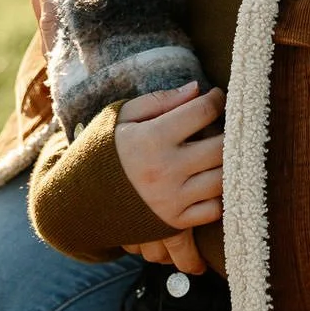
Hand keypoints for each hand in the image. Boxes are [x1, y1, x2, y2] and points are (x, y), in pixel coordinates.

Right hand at [115, 83, 224, 240]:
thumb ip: (160, 101)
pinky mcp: (173, 221)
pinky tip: (209, 182)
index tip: (217, 97)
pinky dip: (217, 196)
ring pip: (223, 179)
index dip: (216, 99)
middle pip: (221, 147)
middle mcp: (165, 170)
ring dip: (228, 164)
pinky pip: (213, 210)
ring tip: (221, 154)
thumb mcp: (121, 117)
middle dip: (230, 132)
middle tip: (226, 126)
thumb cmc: (103, 151)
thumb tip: (197, 89)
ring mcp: (171, 199)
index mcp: (152, 139)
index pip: (202, 112)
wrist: (79, 200)